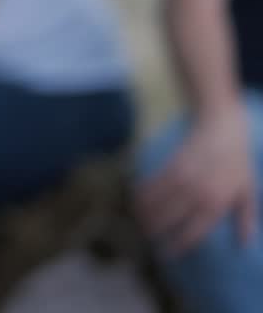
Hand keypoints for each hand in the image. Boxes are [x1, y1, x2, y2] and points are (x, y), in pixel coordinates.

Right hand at [138, 109, 256, 254]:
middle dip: (154, 231)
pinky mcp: (169, 167)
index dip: (177, 245)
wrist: (221, 130)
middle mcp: (196, 195)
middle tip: (148, 239)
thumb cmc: (238, 164)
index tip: (168, 253)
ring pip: (155, 204)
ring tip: (140, 224)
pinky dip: (141, 196)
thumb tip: (244, 245)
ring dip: (143, 216)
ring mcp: (181, 180)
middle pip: (167, 220)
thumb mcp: (247, 193)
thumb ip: (246, 220)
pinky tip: (137, 202)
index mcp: (216, 205)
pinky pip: (150, 186)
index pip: (192, 232)